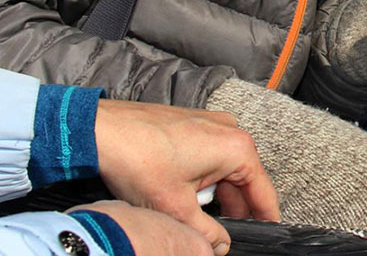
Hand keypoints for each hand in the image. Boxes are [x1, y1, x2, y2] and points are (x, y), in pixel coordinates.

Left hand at [94, 100, 280, 254]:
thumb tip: (220, 246)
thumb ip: (206, 233)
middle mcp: (229, 130)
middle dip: (230, 207)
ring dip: (211, 193)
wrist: (100, 130)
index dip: (265, 219)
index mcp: (236, 148)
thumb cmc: (136, 158)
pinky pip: (209, 155)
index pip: (263, 192)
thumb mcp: (176, 209)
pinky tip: (179, 190)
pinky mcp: (193, 122)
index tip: (266, 233)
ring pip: (223, 169)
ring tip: (188, 209)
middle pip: (243, 180)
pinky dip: (200, 175)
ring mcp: (211, 123)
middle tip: (218, 232)